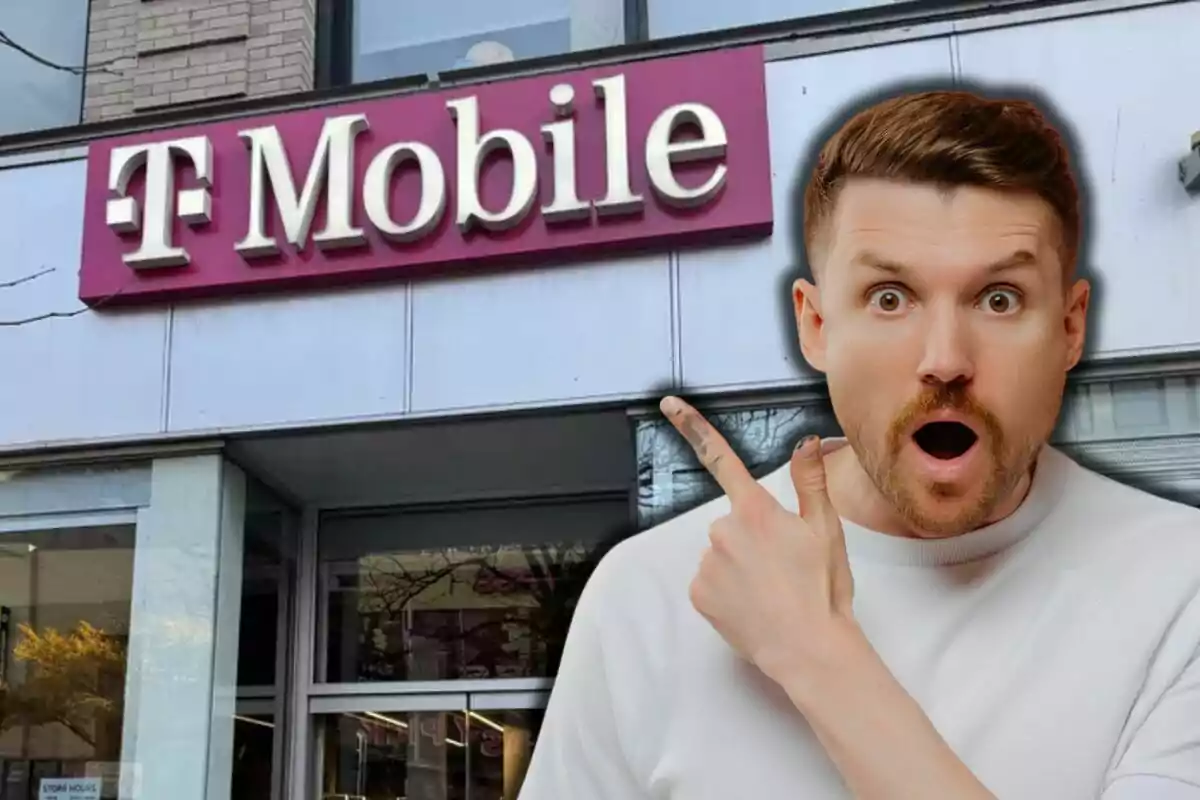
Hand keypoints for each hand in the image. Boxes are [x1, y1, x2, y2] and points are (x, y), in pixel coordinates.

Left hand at [661, 395, 857, 683]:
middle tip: (783, 567)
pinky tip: (752, 606)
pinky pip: (710, 582)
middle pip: (732, 523)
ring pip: (721, 555)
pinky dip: (727, 591)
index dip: (693, 426)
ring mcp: (707, 564)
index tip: (668, 403)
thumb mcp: (827, 531)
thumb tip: (805, 440)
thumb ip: (811, 482)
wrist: (808, 649)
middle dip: (752, 538)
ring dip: (740, 567)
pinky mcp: (697, 593)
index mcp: (756, 511)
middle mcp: (723, 531)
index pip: (722, 458)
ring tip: (772, 592)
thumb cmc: (824, 590)